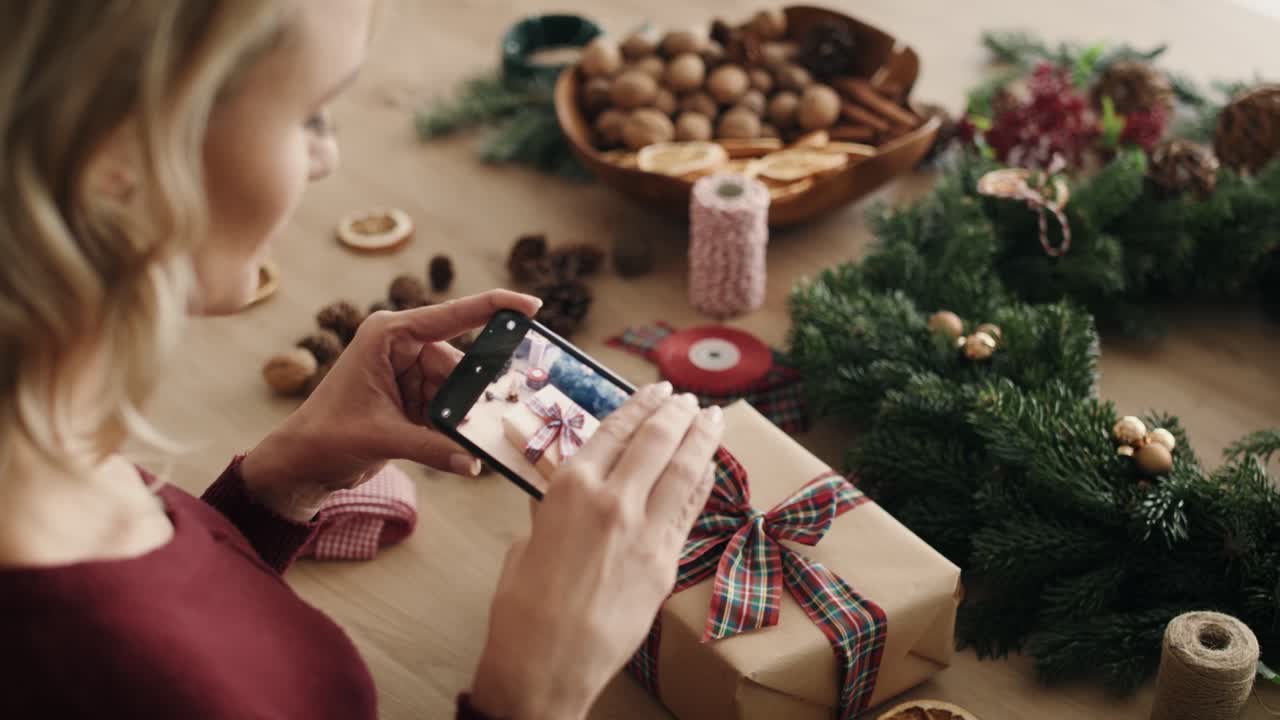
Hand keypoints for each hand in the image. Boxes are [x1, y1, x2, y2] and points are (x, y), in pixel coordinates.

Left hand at [240, 290, 541, 520]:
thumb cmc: (326, 437)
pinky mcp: (411, 396)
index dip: (494, 308)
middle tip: (487, 418)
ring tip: (461, 440)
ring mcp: (407, 372)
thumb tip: (472, 462)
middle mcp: (401, 346)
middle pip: (458, 364)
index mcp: (388, 335)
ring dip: (461, 415)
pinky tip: (454, 445)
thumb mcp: (382, 438)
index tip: (531, 306)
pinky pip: (447, 406)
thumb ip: (432, 447)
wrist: (302, 462)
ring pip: (456, 389)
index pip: (451, 316)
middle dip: (472, 393)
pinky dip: (452, 426)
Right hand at [469, 383, 723, 719]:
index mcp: (569, 487)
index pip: (615, 429)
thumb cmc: (523, 607)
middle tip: (688, 400)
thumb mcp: (528, 542)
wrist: (546, 663)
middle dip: (676, 414)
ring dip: (701, 438)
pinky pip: (689, 508)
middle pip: (656, 440)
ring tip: (712, 418)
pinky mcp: (666, 561)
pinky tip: (708, 468)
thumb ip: (551, 511)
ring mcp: (645, 529)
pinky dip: (702, 482)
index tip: (658, 391)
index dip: (641, 405)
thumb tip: (559, 497)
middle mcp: (612, 498)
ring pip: (683, 469)